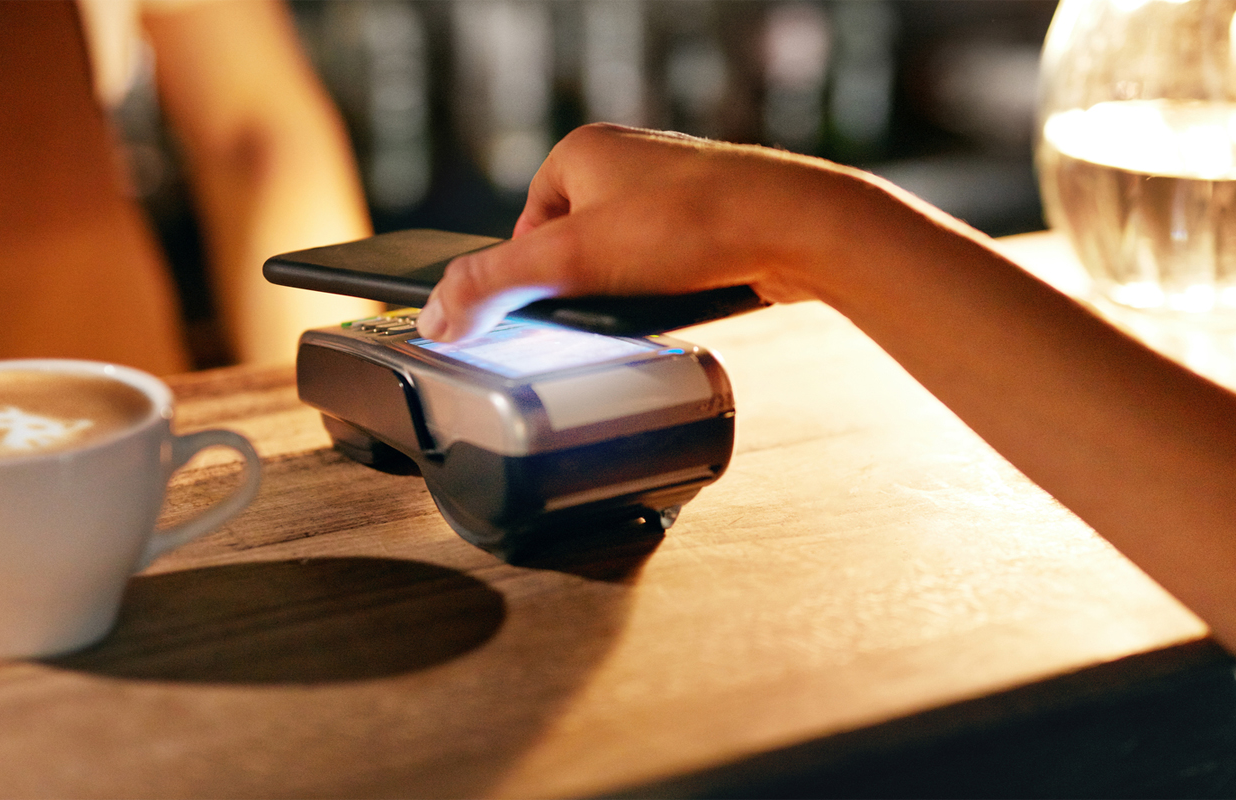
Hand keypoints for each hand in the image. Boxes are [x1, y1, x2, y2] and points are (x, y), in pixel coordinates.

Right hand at [416, 124, 890, 340]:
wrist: (797, 227)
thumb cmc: (691, 224)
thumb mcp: (570, 261)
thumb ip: (493, 287)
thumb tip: (437, 318)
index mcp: (580, 150)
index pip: (522, 228)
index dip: (528, 277)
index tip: (545, 308)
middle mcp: (626, 161)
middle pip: (571, 249)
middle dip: (583, 287)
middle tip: (602, 309)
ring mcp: (671, 190)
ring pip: (621, 260)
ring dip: (627, 292)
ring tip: (650, 303)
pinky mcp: (710, 220)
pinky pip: (665, 266)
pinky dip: (667, 291)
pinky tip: (682, 300)